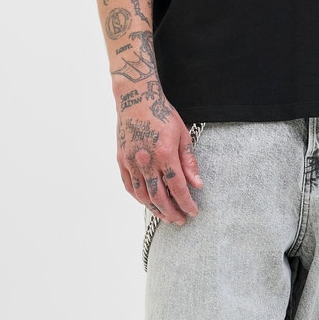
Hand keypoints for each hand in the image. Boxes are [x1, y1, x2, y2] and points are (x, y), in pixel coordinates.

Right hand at [116, 97, 202, 225]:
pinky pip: (129, 186)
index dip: (186, 203)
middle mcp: (146, 161)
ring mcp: (131, 161)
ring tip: (166, 216)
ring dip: (155, 209)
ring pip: (143, 195)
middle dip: (171, 212)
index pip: (177, 187)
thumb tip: (197, 184)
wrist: (136, 99)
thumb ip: (189, 162)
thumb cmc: (162, 114)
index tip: (193, 212)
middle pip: (159, 197)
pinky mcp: (121, 160)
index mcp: (165, 154)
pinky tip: (148, 203)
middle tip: (180, 220)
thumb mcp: (183, 135)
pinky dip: (139, 198)